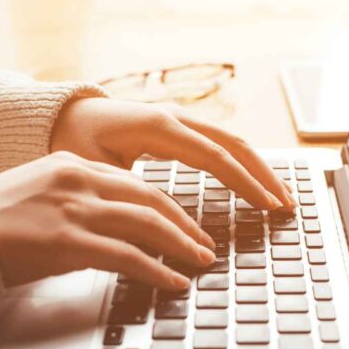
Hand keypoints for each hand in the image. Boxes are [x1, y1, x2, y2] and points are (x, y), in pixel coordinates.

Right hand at [0, 152, 215, 289]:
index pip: (132, 183)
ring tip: (200, 264)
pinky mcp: (66, 242)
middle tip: (204, 245)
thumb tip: (106, 230)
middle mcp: (75, 180)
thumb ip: (71, 204)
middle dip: (183, 224)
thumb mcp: (33, 197)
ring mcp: (72, 209)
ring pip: (146, 224)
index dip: (166, 205)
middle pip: (149, 198)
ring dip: (180, 245)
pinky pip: (128, 256)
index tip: (185, 223)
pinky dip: (157, 270)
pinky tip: (173, 282)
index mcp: (67, 165)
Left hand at [50, 97, 293, 210]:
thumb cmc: (73, 145)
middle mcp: (174, 118)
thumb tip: (163, 230)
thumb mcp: (95, 173)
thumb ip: (131, 196)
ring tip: (281, 198)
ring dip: (260, 170)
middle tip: (288, 206)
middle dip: (265, 176)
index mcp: (157, 126)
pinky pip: (220, 146)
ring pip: (233, 143)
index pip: (215, 156)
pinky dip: (243, 165)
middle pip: (235, 144)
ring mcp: (179, 122)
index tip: (267, 206)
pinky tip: (255, 186)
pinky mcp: (179, 131)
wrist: (59, 119)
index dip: (245, 182)